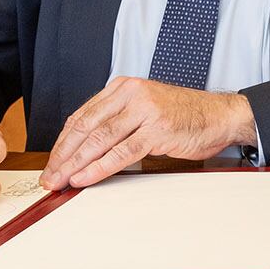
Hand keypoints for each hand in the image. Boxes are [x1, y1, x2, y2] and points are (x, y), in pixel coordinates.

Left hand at [41, 76, 255, 189]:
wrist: (221, 116)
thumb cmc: (184, 116)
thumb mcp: (145, 110)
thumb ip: (118, 121)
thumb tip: (85, 150)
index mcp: (123, 87)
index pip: (82, 116)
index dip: (63, 143)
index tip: (51, 163)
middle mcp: (131, 93)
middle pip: (85, 126)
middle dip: (63, 156)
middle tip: (49, 177)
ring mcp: (144, 110)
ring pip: (99, 139)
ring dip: (75, 164)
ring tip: (61, 181)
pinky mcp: (157, 129)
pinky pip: (120, 152)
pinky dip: (99, 167)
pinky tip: (85, 178)